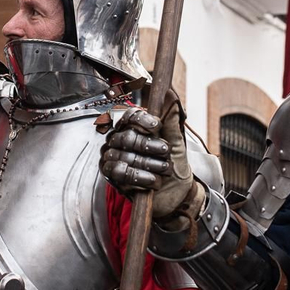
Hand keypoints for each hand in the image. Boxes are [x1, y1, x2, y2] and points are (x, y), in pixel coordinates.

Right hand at [99, 92, 195, 220]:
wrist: (177, 195)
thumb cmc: (174, 166)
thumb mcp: (177, 143)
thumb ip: (171, 121)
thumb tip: (169, 94)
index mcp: (132, 129)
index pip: (128, 116)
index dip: (140, 119)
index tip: (156, 126)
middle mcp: (118, 141)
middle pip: (126, 137)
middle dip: (149, 145)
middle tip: (166, 152)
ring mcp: (113, 158)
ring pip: (123, 156)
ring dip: (148, 164)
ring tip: (164, 170)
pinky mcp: (112, 177)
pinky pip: (120, 173)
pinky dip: (138, 177)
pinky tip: (152, 181)